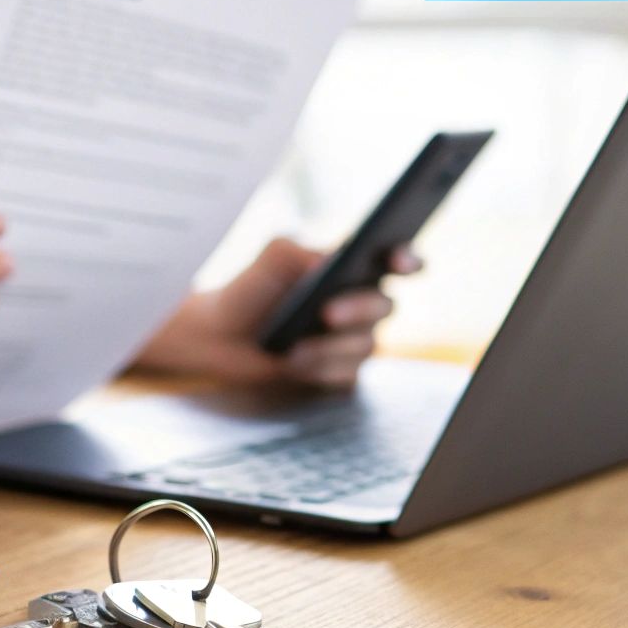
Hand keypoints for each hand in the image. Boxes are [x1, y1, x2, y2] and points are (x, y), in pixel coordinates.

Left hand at [133, 237, 419, 388]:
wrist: (220, 339)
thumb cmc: (250, 292)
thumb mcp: (269, 260)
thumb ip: (296, 252)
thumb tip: (324, 265)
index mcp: (352, 268)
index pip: (395, 259)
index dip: (407, 258)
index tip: (402, 261)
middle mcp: (361, 304)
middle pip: (384, 306)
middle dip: (358, 309)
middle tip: (326, 313)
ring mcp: (353, 341)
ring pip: (364, 345)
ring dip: (328, 348)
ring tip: (292, 350)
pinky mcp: (340, 374)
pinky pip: (346, 376)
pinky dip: (320, 370)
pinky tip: (294, 365)